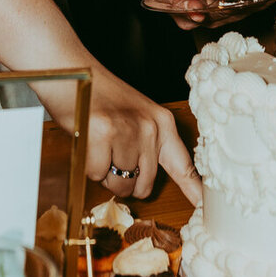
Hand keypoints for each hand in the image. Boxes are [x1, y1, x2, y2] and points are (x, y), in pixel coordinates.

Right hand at [41, 62, 201, 204]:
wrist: (72, 68)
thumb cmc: (100, 94)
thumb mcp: (135, 116)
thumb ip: (147, 145)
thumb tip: (144, 182)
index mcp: (162, 123)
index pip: (183, 165)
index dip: (193, 190)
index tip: (204, 208)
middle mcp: (150, 129)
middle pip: (144, 185)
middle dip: (125, 181)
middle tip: (111, 154)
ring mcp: (128, 132)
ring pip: (120, 185)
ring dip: (106, 174)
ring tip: (100, 144)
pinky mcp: (103, 136)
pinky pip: (97, 174)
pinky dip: (89, 165)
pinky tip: (88, 140)